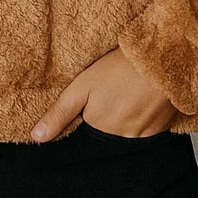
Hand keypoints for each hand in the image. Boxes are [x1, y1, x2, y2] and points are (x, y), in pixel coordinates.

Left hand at [30, 46, 177, 141]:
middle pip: (108, 132)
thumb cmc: (120, 67)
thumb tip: (37, 137)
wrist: (160, 58)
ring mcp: (143, 136)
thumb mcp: (82, 85)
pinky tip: (142, 96)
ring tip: (127, 90)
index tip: (96, 98)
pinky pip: (146, 129)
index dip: (90, 114)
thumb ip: (60, 113)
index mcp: (100, 128)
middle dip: (107, 115)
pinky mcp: (161, 129)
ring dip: (125, 116)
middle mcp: (121, 138)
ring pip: (127, 131)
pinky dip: (143, 116)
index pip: (89, 131)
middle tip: (113, 90)